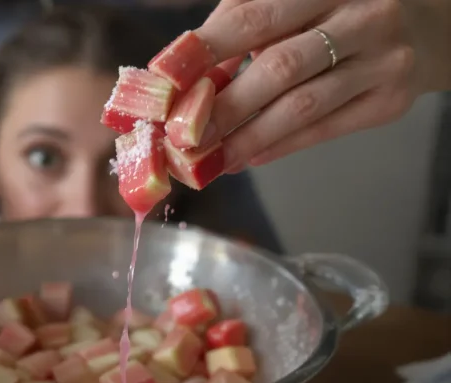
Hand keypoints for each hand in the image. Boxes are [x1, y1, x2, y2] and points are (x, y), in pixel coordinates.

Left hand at [195, 0, 450, 171]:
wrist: (425, 25)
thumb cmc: (339, 9)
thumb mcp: (296, 1)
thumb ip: (245, 24)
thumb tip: (187, 74)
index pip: (254, 16)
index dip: (205, 50)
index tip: (164, 80)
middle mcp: (361, 16)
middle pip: (279, 66)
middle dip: (223, 106)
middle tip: (181, 135)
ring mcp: (382, 61)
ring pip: (303, 106)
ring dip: (247, 138)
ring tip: (209, 158)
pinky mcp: (390, 101)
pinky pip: (326, 129)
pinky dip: (280, 146)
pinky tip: (247, 158)